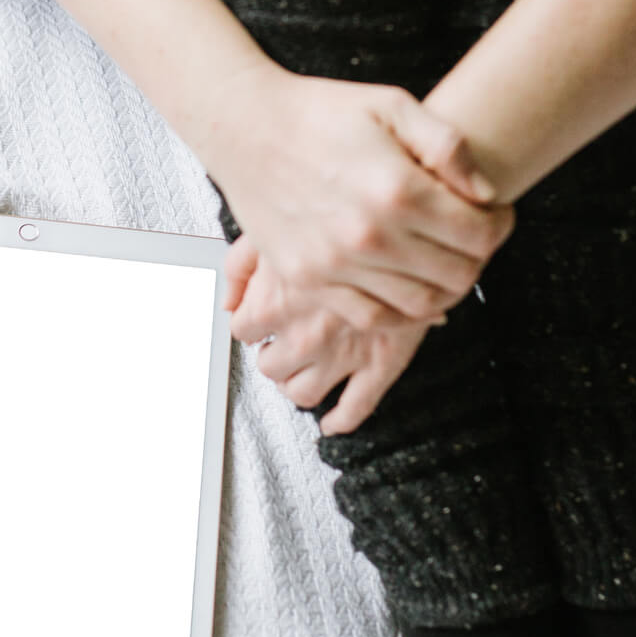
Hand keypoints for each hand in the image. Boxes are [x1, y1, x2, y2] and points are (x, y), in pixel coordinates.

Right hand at [210, 67, 513, 333]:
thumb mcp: (393, 105)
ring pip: (420, 304)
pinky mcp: (308, 279)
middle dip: (478, 257)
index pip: (479, 234)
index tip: (496, 213)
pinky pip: (371, 317)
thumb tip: (485, 193)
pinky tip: (409, 287)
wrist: (246, 127)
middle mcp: (368, 235)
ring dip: (445, 288)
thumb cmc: (319, 112)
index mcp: (396, 189)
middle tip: (473, 238)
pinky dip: (401, 313)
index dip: (500, 225)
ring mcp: (335, 264)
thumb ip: (447, 146)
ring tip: (443, 261)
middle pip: (457, 274)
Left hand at [224, 238, 432, 434]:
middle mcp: (303, 335)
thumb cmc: (340, 215)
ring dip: (298, 385)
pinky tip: (332, 421)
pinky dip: (339, 421)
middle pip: (270, 367)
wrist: (407, 221)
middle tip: (284, 344)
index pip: (243, 332)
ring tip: (305, 370)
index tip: (261, 321)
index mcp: (273, 302)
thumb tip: (228, 301)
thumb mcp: (279, 226)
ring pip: (303, 394)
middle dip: (275, 356)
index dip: (253, 325)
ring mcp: (343, 354)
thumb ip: (241, 265)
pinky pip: (356, 408)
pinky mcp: (382, 363)